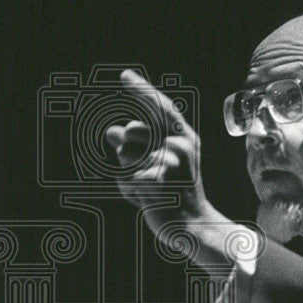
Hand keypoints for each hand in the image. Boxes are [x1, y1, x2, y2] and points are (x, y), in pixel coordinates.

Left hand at [106, 69, 237, 267]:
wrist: (193, 226)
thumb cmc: (174, 195)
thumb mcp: (156, 167)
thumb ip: (135, 148)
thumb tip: (110, 130)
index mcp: (184, 137)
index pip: (159, 106)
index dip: (142, 90)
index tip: (124, 76)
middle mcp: (180, 144)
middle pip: (132, 132)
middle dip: (128, 154)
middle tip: (150, 177)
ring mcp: (170, 161)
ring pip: (125, 155)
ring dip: (127, 175)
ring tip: (150, 190)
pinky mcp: (157, 179)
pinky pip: (125, 178)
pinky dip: (129, 191)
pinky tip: (148, 201)